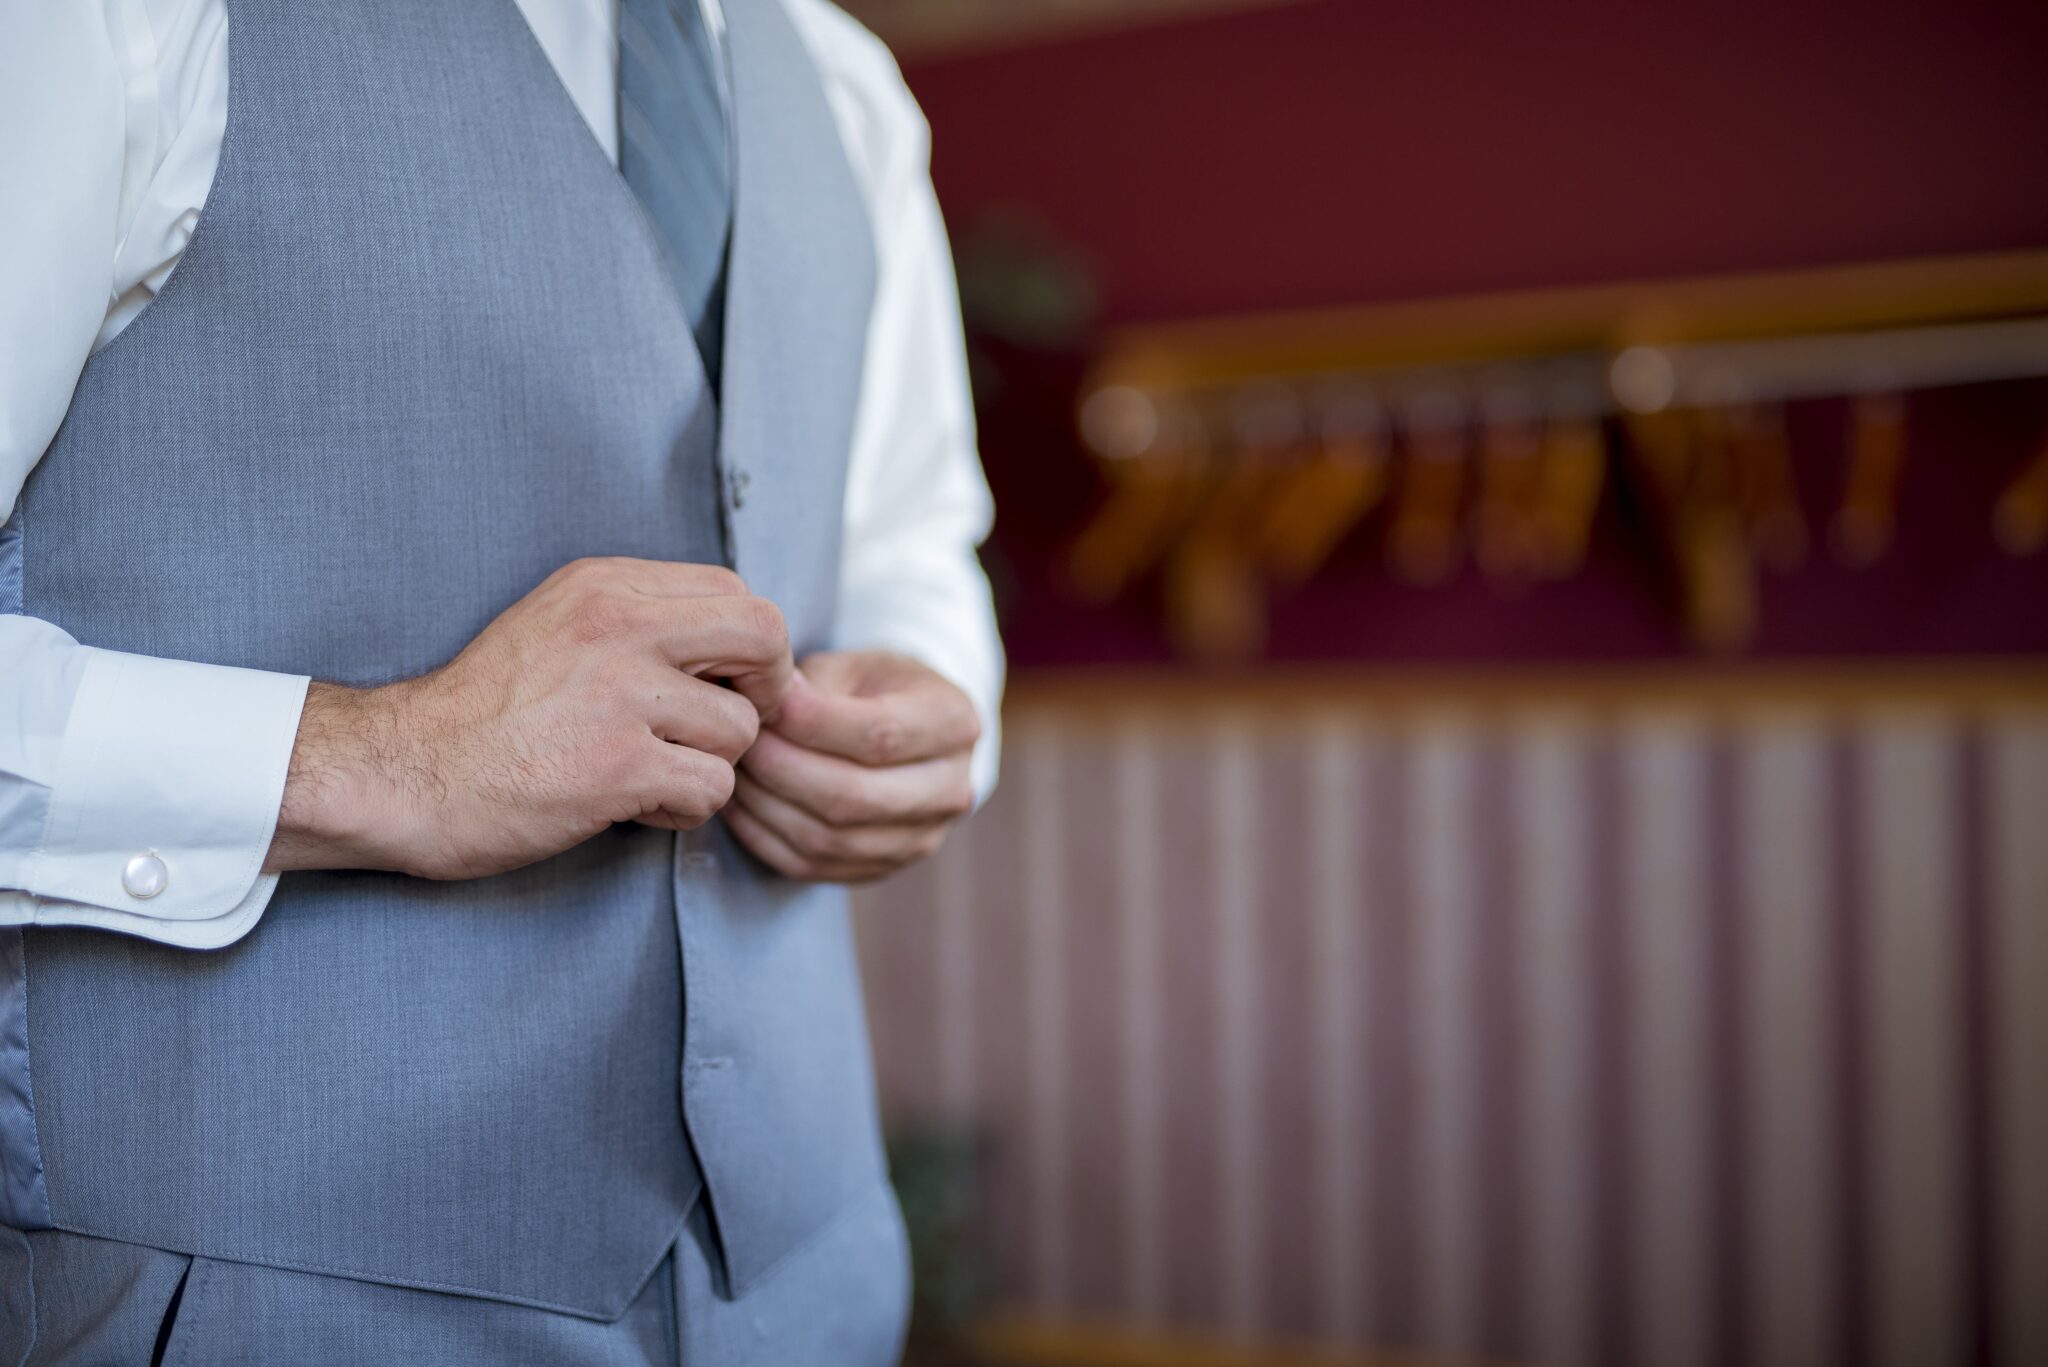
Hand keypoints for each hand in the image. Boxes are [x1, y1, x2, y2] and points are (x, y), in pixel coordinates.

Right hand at [265, 557, 789, 879]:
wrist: (402, 770)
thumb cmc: (482, 711)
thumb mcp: (557, 626)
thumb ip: (639, 620)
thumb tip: (736, 646)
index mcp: (606, 585)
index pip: (737, 592)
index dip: (751, 648)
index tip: (725, 685)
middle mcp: (620, 625)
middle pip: (765, 639)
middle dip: (765, 692)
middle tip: (724, 728)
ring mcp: (622, 695)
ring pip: (741, 730)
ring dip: (709, 765)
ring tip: (652, 773)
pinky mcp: (619, 765)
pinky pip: (711, 787)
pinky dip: (684, 808)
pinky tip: (636, 805)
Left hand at [727, 649, 980, 882]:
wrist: (908, 733)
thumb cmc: (876, 687)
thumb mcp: (858, 664)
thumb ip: (815, 683)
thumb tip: (764, 700)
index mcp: (954, 724)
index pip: (880, 735)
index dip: (811, 724)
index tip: (762, 703)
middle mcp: (950, 790)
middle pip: (853, 797)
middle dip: (780, 768)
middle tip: (739, 739)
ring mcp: (920, 839)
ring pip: (827, 839)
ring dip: (765, 805)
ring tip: (735, 767)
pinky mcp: (881, 868)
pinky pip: (810, 866)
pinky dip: (762, 837)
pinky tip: (739, 803)